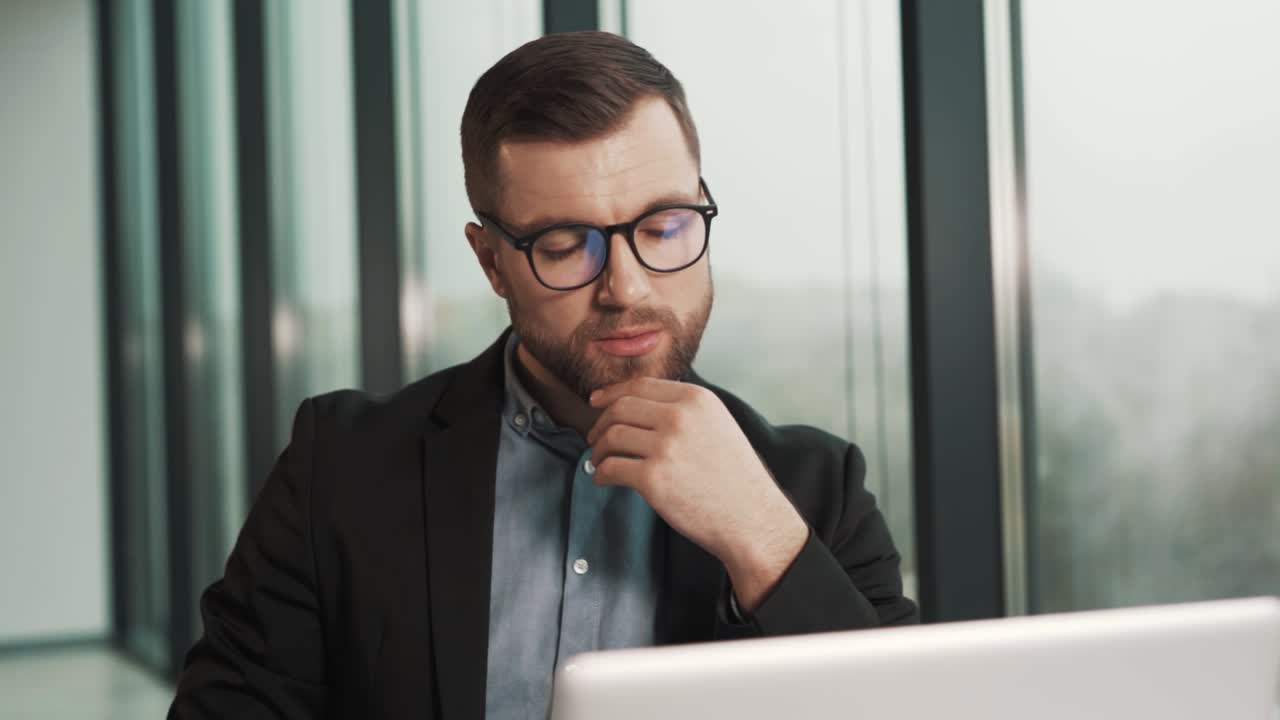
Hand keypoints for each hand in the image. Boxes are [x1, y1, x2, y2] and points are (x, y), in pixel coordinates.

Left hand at [587, 378, 807, 611]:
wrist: (752, 518)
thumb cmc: (736, 477)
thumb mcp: (718, 425)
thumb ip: (684, 411)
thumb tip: (638, 408)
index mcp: (696, 399)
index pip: (640, 386)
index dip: (612, 392)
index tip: (597, 401)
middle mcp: (679, 417)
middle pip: (621, 408)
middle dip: (601, 423)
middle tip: (595, 438)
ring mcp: (665, 447)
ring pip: (612, 436)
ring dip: (599, 450)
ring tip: (600, 461)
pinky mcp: (653, 479)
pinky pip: (611, 468)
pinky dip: (600, 473)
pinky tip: (603, 479)